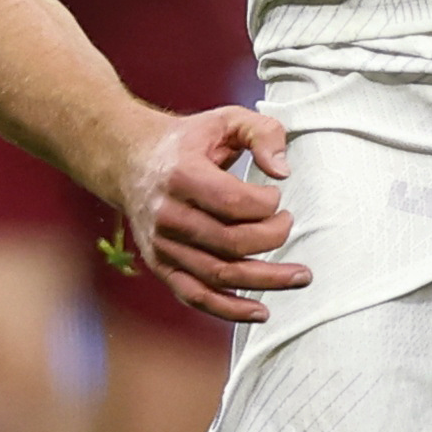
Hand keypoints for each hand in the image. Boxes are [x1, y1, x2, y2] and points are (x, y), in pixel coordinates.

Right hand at [116, 103, 303, 323]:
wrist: (130, 160)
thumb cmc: (189, 141)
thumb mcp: (226, 119)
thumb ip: (263, 133)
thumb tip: (282, 173)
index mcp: (181, 175)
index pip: (233, 203)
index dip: (267, 204)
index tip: (276, 196)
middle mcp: (167, 214)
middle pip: (231, 243)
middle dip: (273, 237)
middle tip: (288, 223)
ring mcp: (163, 245)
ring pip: (219, 275)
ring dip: (266, 281)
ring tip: (300, 277)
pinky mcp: (162, 265)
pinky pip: (196, 296)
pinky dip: (230, 310)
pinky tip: (261, 312)